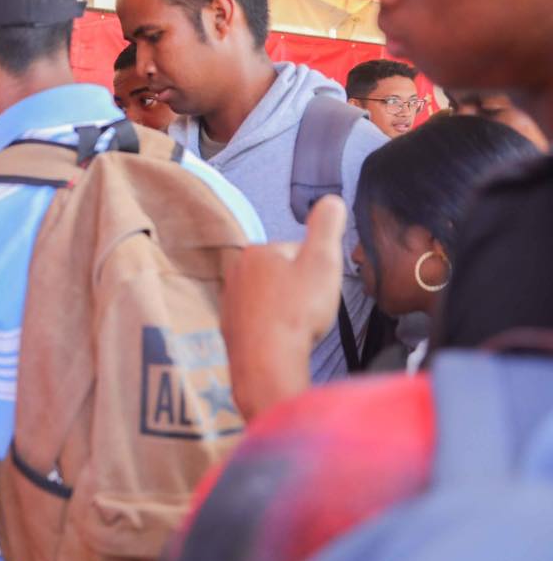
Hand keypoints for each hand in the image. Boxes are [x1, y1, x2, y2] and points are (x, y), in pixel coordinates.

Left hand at [221, 196, 346, 420]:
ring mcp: (229, 302)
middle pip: (282, 276)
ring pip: (271, 299)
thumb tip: (331, 199)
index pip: (296, 252)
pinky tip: (283, 340)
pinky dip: (273, 329)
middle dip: (299, 290)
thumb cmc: (297, 310)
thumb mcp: (322, 260)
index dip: (316, 271)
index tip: (317, 290)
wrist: (267, 361)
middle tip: (309, 311)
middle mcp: (235, 273)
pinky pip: (260, 322)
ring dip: (287, 310)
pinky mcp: (229, 329)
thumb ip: (327, 226)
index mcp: (255, 252)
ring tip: (297, 327)